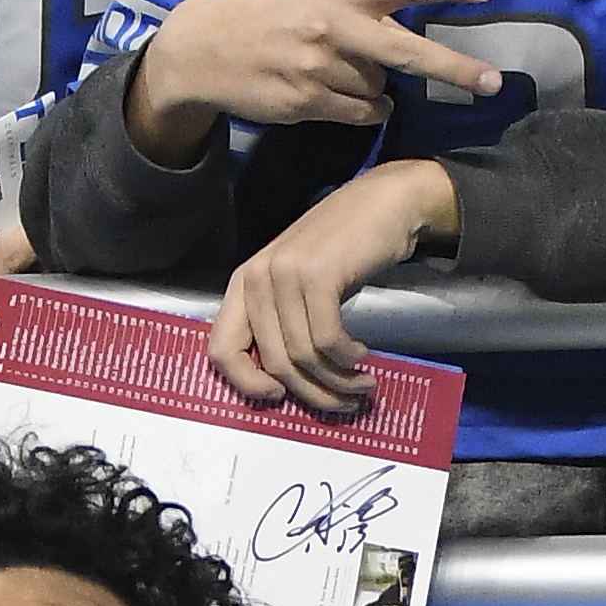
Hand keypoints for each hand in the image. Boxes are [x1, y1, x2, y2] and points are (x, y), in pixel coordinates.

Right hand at [127, 0, 502, 164]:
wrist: (201, 48)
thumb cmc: (265, 14)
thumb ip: (357, 6)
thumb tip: (406, 30)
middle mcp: (332, 25)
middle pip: (408, 52)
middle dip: (455, 69)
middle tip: (493, 83)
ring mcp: (318, 66)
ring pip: (379, 89)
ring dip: (377, 87)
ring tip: (345, 72)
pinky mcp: (305, 101)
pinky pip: (359, 113)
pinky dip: (365, 110)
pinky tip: (347, 98)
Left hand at [211, 159, 452, 416]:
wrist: (385, 203)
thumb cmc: (345, 247)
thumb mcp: (301, 284)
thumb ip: (284, 321)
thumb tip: (288, 383)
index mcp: (244, 283)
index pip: (221, 349)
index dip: (245, 384)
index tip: (280, 398)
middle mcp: (256, 277)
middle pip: (271, 361)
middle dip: (311, 393)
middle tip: (344, 403)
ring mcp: (285, 273)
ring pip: (302, 355)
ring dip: (337, 381)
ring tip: (363, 386)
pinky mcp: (318, 274)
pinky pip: (326, 338)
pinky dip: (346, 358)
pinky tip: (362, 357)